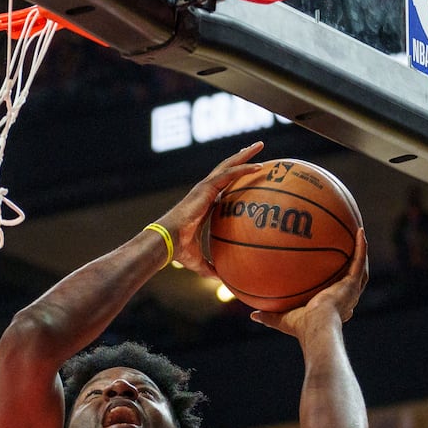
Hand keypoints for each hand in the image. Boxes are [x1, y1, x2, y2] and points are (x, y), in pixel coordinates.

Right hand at [153, 142, 265, 275]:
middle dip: (241, 158)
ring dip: (245, 155)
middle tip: (256, 149)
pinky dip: (244, 169)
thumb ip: (211, 268)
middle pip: (226, 169)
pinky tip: (259, 166)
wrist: (168, 241)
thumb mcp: (199, 261)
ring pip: (228, 165)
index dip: (234, 179)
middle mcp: (205, 192)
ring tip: (259, 145)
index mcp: (204, 204)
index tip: (246, 175)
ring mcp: (205, 187)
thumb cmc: (179, 250)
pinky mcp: (206, 187)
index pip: (222, 187)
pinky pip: (229, 174)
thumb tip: (224, 282)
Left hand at [251, 229, 368, 336]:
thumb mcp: (281, 319)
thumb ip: (269, 316)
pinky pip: (359, 260)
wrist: (316, 325)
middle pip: (352, 279)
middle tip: (348, 252)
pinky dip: (361, 246)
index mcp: (333, 308)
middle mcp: (345, 299)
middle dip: (352, 266)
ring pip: (360, 269)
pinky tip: (360, 231)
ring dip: (361, 252)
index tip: (333, 279)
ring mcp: (351, 291)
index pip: (338, 296)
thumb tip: (252, 315)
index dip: (338, 287)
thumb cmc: (300, 326)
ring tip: (358, 235)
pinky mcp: (353, 283)